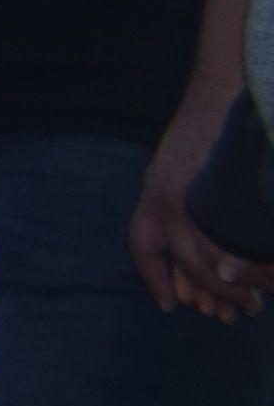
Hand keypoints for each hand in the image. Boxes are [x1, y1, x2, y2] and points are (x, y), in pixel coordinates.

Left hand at [135, 108, 268, 321]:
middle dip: (207, 292)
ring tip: (251, 304)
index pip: (143, 243)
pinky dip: (247, 264)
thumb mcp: (180, 169)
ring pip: (211, 255)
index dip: (154, 277)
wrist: (224, 90)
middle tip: (228, 314)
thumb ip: (182, 207)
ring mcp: (197, 193)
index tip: (171, 304)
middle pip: (184, 258)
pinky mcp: (224, 193)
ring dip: (231, 286)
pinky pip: (235, 240)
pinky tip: (263, 278)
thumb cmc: (207, 132)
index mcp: (155, 190)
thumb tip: (201, 264)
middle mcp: (169, 195)